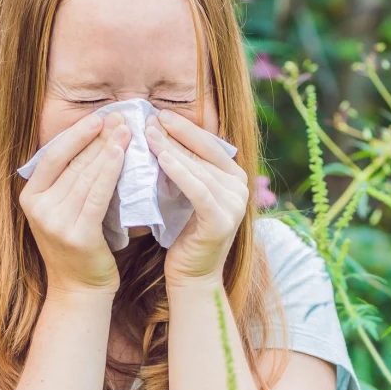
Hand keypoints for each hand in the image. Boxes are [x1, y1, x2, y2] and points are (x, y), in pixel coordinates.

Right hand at [19, 112, 129, 295]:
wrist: (80, 288)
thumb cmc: (78, 244)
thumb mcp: (64, 209)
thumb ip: (69, 180)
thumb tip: (93, 139)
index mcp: (29, 196)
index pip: (53, 156)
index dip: (76, 134)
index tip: (98, 117)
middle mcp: (38, 208)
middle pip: (73, 164)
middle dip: (98, 138)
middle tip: (120, 116)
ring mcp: (55, 222)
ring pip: (86, 176)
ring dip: (108, 149)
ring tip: (126, 129)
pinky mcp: (76, 235)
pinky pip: (97, 196)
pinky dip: (110, 172)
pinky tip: (121, 154)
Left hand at [146, 109, 248, 288]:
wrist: (191, 276)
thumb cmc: (182, 233)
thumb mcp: (185, 194)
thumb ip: (185, 167)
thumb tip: (161, 132)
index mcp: (235, 177)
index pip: (208, 145)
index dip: (185, 127)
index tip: (159, 113)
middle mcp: (241, 188)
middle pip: (203, 153)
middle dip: (176, 134)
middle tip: (150, 118)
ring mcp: (235, 204)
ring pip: (199, 169)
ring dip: (172, 148)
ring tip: (149, 133)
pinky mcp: (222, 220)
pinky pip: (198, 189)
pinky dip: (180, 171)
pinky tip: (162, 158)